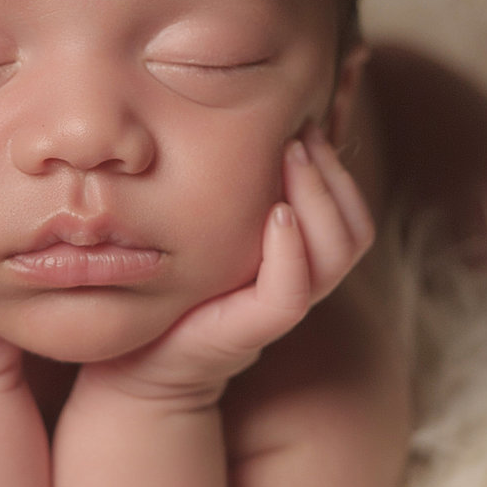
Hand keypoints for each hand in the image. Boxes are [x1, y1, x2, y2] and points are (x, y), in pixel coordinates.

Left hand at [88, 125, 376, 407]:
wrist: (133, 363)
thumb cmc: (167, 285)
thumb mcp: (204, 229)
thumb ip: (232, 192)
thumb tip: (238, 123)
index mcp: (295, 259)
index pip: (350, 214)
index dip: (339, 170)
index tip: (306, 125)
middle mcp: (298, 282)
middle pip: (354, 230)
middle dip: (333, 175)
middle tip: (301, 134)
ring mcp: (278, 308)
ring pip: (336, 256)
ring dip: (320, 200)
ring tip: (292, 158)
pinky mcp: (251, 332)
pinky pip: (292, 293)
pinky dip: (292, 251)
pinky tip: (277, 214)